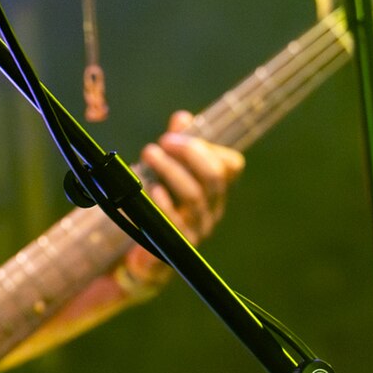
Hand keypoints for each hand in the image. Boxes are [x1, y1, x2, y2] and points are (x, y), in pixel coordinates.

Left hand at [122, 111, 244, 289]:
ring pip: (194, 195)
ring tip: (149, 153)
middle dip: (190, 153)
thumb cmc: (157, 205)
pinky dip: (163, 204)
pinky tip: (151, 189)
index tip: (178, 132)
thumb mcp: (166, 170)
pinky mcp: (178, 245)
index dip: (209, 146)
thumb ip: (176, 144)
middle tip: (163, 140)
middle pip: (213, 177)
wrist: (142, 254)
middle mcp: (212, 208)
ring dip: (170, 170)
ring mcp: (197, 228)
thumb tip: (183, 118)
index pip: (230, 165)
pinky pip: (176, 224)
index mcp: (214, 188)